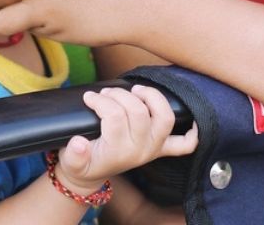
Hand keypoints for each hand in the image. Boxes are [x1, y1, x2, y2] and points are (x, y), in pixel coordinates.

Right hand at [57, 85, 197, 193]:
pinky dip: (192, 134)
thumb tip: (77, 143)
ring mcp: (154, 148)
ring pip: (164, 118)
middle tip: (106, 93)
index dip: (100, 102)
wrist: (91, 174)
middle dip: (120, 95)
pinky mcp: (161, 148)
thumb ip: (74, 154)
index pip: (115, 117)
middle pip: (139, 112)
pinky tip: (193, 121)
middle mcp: (141, 150)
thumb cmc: (82, 162)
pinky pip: (184, 145)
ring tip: (136, 89)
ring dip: (153, 98)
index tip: (89, 97)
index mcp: (119, 151)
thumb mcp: (71, 161)